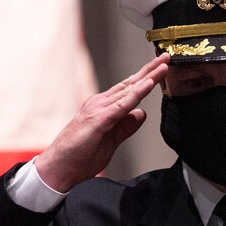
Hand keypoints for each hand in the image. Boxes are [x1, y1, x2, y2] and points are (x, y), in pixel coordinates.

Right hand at [34, 56, 168, 191]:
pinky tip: (148, 84)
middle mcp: (100, 103)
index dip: (145, 79)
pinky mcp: (98, 119)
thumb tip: (141, 114)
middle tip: (166, 58)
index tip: (160, 69)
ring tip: (162, 67)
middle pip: (130, 84)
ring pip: (128, 90)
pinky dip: (137, 93)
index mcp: (102, 107)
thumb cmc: (79, 156)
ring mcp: (98, 109)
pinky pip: (122, 104)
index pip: (128, 90)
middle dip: (149, 70)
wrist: (59, 167)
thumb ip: (126, 127)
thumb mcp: (111, 141)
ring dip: (147, 77)